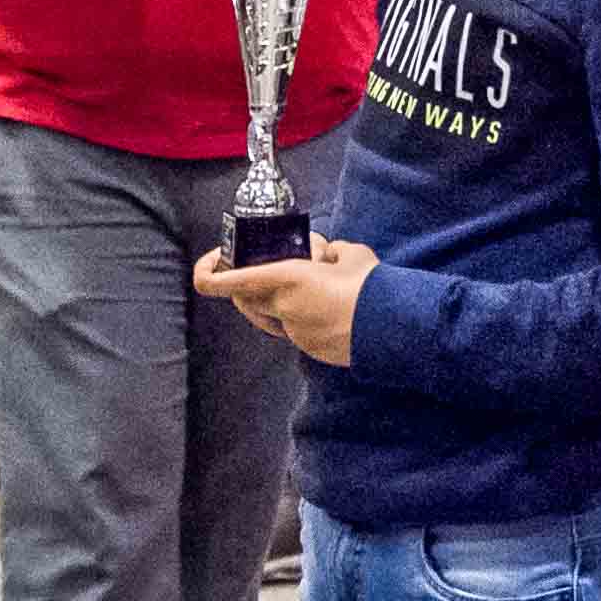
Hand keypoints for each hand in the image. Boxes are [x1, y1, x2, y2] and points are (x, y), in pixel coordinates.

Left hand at [193, 238, 377, 365]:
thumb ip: (329, 251)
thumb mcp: (348, 253)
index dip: (208, 273)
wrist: (392, 326)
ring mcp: (294, 332)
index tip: (210, 264)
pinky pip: (291, 330)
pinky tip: (322, 308)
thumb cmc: (369, 285)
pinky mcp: (309, 348)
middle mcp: (283, 309)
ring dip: (270, 302)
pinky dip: (297, 317)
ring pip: (266, 316)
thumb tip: (326, 255)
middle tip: (256, 269)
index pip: (226, 282)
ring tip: (296, 288)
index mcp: (286, 279)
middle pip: (241, 300)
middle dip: (242, 285)